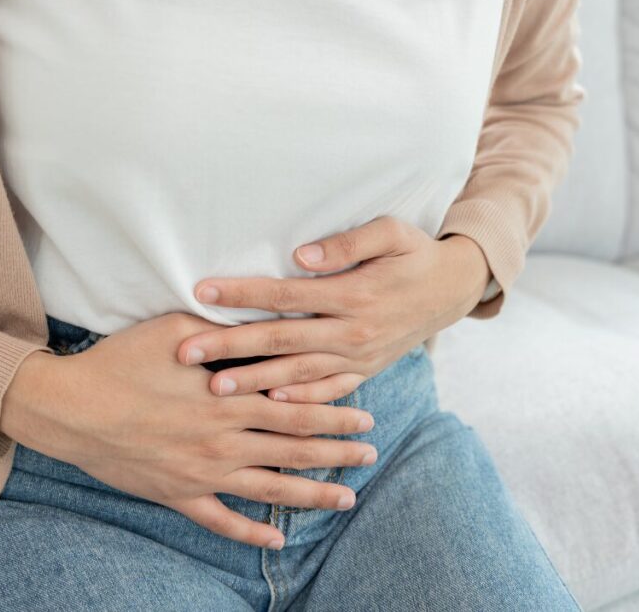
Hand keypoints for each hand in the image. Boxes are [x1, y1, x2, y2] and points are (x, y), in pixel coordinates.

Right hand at [1, 312, 377, 550]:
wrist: (69, 407)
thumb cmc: (122, 360)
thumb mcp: (178, 330)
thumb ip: (226, 333)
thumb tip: (264, 325)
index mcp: (228, 397)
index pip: (295, 405)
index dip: (333, 411)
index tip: (364, 415)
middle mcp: (224, 438)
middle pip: (294, 447)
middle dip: (337, 450)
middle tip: (370, 453)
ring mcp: (202, 472)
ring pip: (270, 487)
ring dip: (312, 493)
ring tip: (347, 496)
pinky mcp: (177, 494)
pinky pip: (221, 521)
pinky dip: (250, 531)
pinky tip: (277, 539)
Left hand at [177, 215, 491, 402]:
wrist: (452, 290)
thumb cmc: (415, 254)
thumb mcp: (392, 234)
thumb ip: (347, 244)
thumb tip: (300, 257)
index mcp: (353, 294)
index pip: (284, 294)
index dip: (242, 293)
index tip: (201, 293)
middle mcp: (352, 332)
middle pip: (280, 340)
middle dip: (230, 346)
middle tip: (186, 353)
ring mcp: (358, 357)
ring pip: (298, 373)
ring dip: (254, 381)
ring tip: (214, 387)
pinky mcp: (364, 371)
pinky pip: (328, 392)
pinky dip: (300, 401)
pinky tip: (269, 404)